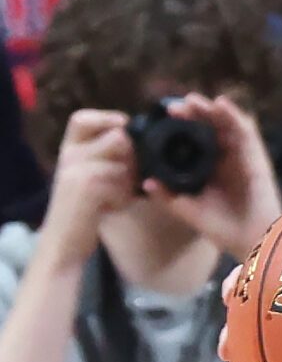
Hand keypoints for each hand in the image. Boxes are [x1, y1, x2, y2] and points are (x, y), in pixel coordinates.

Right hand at [44, 110, 137, 246]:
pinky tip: (116, 208)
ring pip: (124, 163)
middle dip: (133, 158)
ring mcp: (75, 171)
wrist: (63, 244)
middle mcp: (69, 156)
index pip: (81, 119)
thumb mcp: (91, 178)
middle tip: (131, 178)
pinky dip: (124, 198)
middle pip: (117, 137)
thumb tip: (138, 142)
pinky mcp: (85, 187)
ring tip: (120, 197)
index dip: (106, 117)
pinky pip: (121, 184)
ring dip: (131, 181)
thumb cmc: (83, 210)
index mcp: (69, 150)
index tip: (124, 124)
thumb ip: (108, 159)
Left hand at [151, 94, 281, 263]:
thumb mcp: (189, 210)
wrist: (253, 239)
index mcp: (207, 169)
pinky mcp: (256, 155)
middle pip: (207, 129)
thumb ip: (169, 197)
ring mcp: (240, 155)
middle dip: (191, 115)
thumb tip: (146, 182)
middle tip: (172, 108)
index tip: (159, 122)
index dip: (177, 129)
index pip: (192, 141)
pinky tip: (221, 104)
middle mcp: (223, 158)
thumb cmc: (223, 228)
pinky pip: (246, 130)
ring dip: (209, 110)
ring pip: (224, 125)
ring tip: (192, 100)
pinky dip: (234, 116)